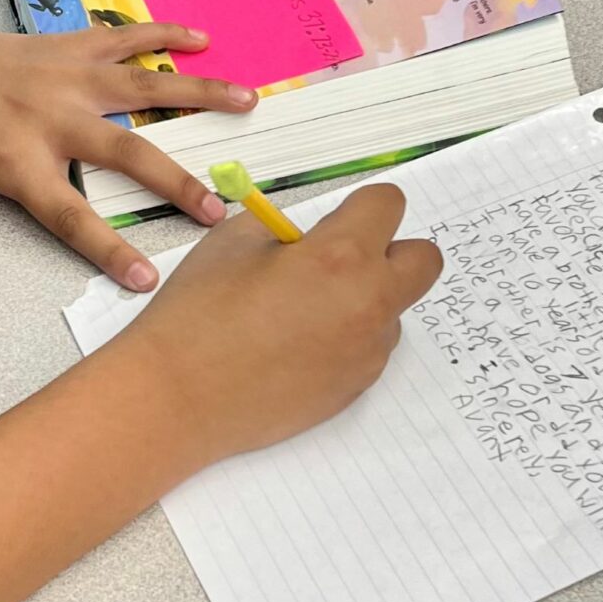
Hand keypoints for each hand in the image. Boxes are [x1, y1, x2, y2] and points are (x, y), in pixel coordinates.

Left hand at [0, 0, 258, 303]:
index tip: (148, 280)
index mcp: (12, 160)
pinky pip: (119, 38)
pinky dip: (161, 35)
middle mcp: (45, 114)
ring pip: (140, 84)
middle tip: (219, 209)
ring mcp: (57, 74)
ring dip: (196, 92)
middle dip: (174, 181)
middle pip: (124, 151)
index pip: (69, 216)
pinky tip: (202, 39)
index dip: (108, 250)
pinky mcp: (57, 47)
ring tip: (250, 102)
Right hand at [122, 186, 443, 467]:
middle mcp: (369, 304)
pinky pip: (369, 347)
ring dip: (366, 298)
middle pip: (425, 260)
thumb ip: (287, 231)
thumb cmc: (198, 313)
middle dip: (392, 250)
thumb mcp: (235, 240)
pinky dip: (347, 337)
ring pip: (394, 308)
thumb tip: (308, 240)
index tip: (335, 219)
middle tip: (341, 259)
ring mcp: (367, 352)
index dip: (360, 206)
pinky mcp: (355, 388)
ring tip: (301, 312)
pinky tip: (295, 346)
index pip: (388, 205)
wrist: (177, 396)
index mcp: (341, 256)